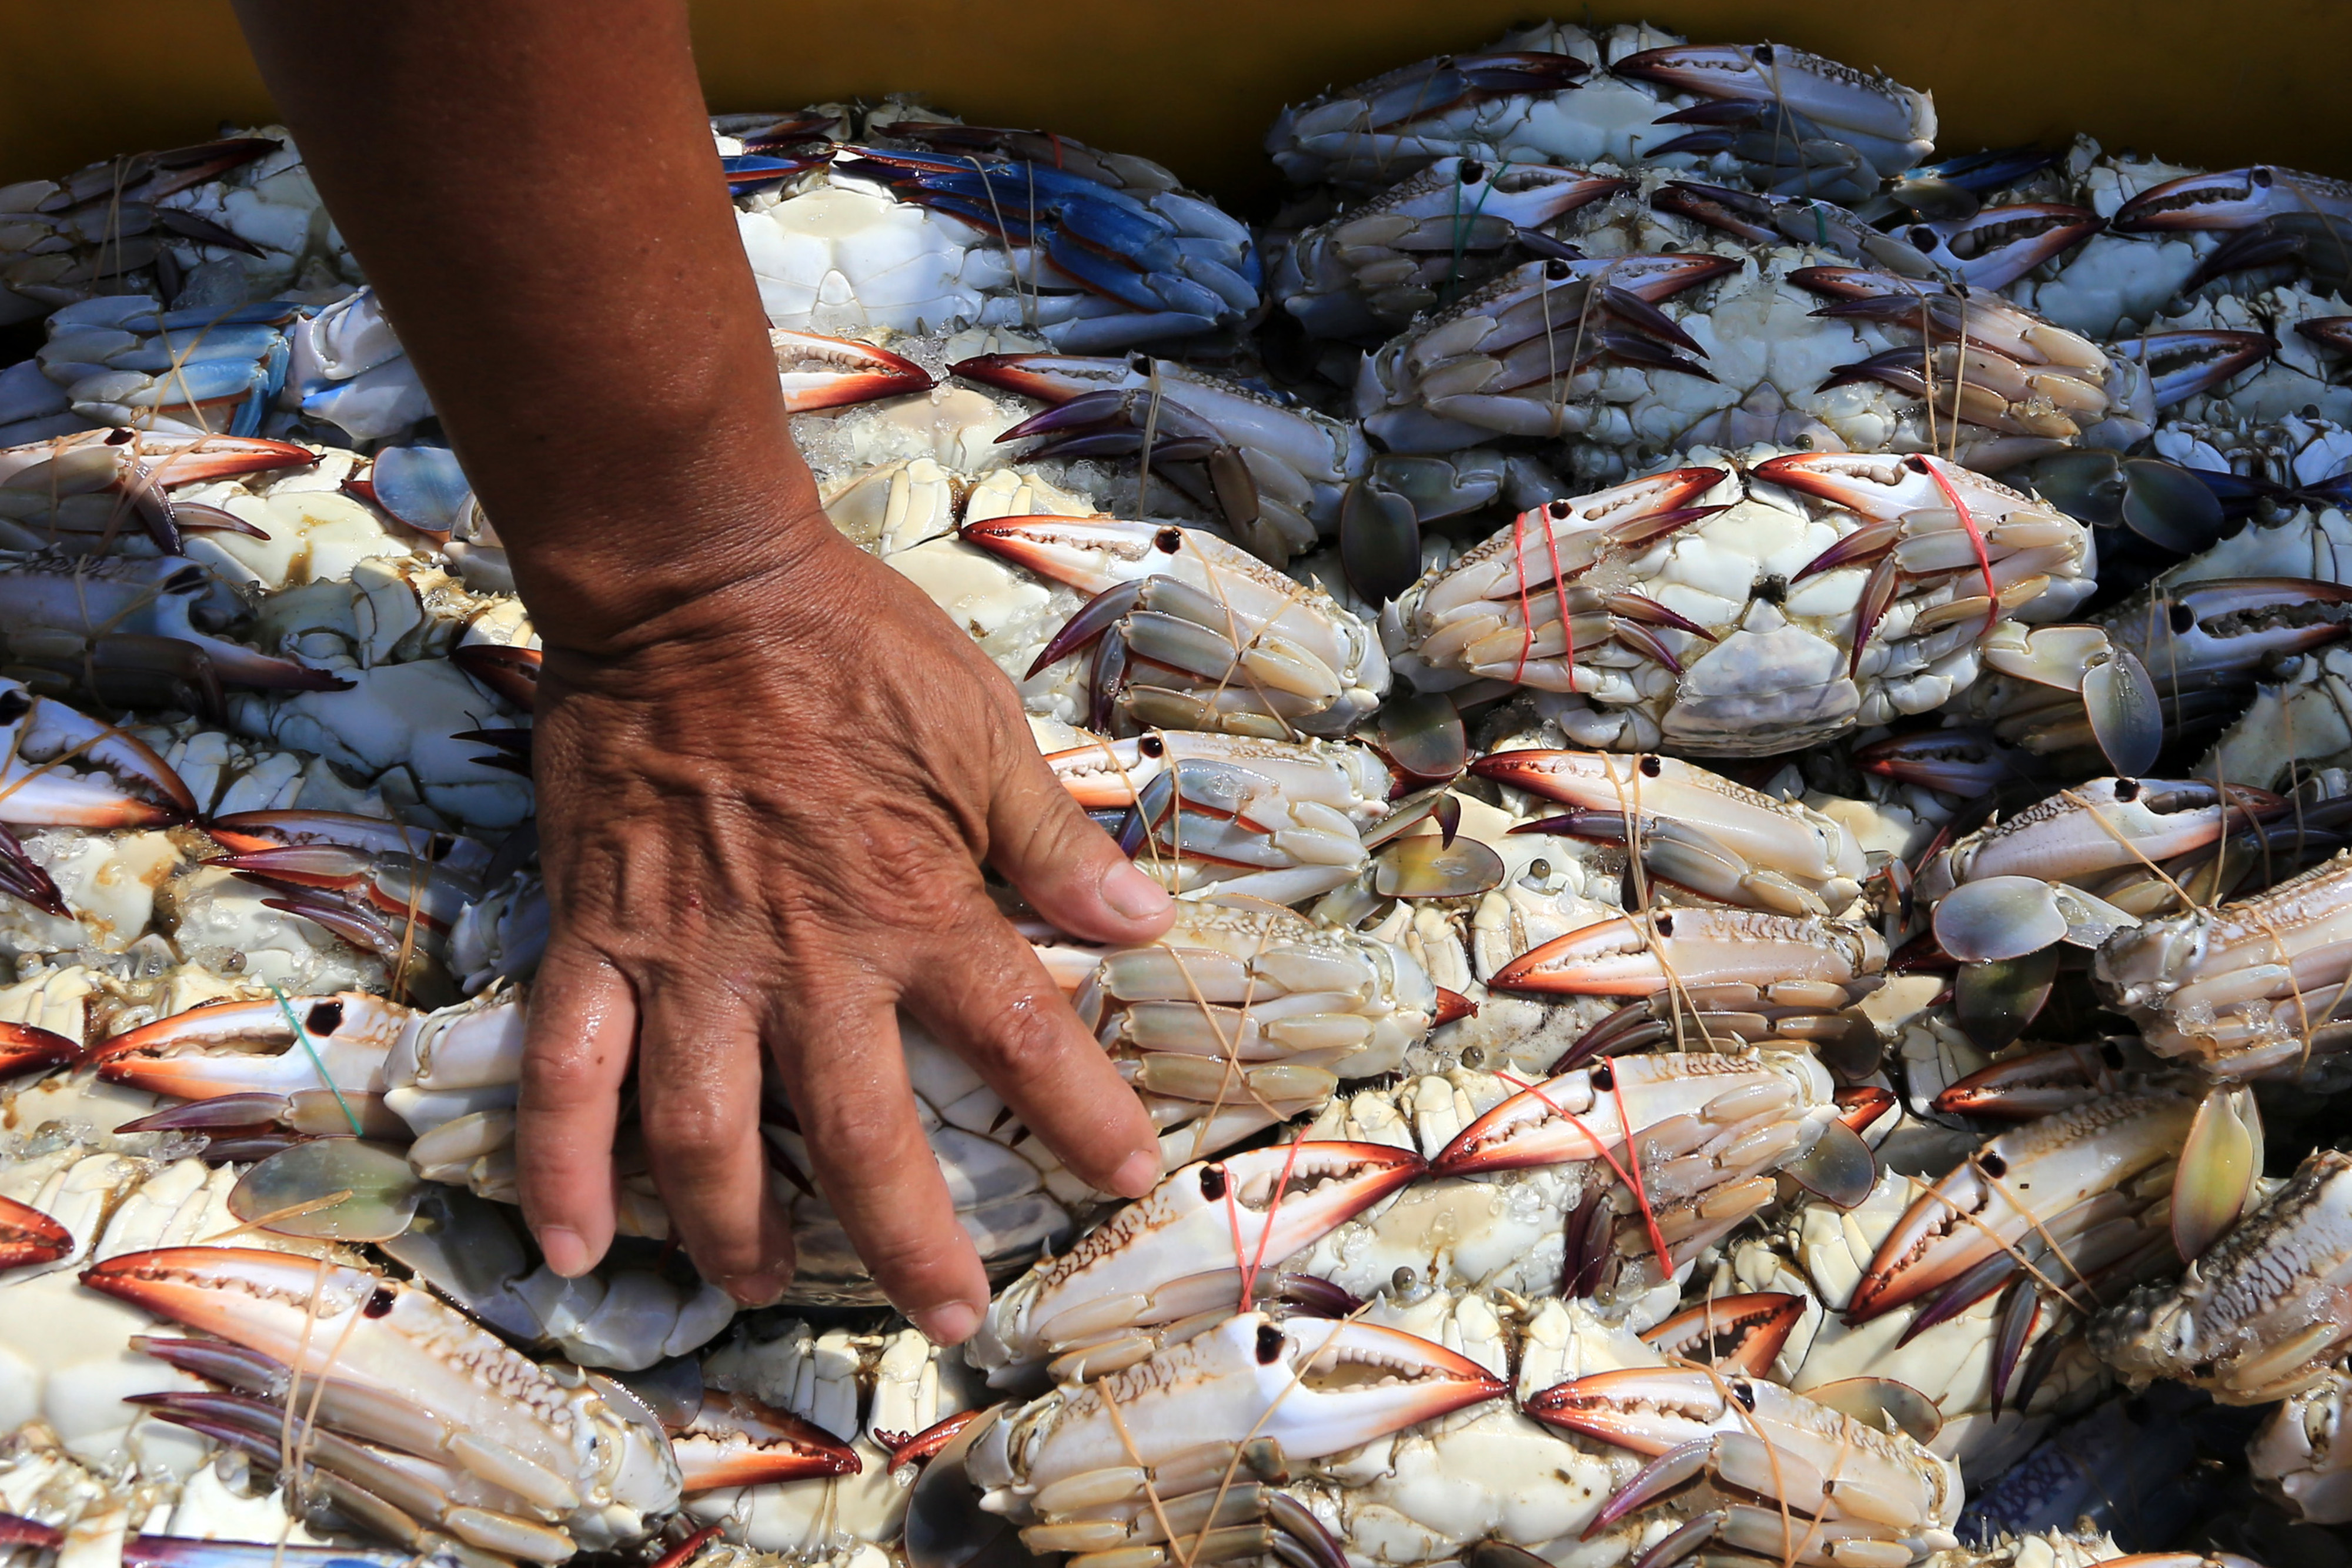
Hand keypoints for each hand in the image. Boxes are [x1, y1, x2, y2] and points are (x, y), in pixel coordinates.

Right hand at [511, 525, 1174, 1340]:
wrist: (693, 585)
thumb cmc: (848, 649)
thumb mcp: (980, 732)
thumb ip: (1052, 843)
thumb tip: (1144, 925)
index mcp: (916, 905)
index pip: (1021, 1039)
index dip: (1082, 1119)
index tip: (1125, 1178)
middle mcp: (807, 958)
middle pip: (860, 1135)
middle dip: (906, 1243)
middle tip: (945, 1318)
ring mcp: (690, 959)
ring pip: (706, 1133)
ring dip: (735, 1229)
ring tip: (760, 1289)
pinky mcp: (596, 939)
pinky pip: (568, 1072)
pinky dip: (562, 1163)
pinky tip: (573, 1244)